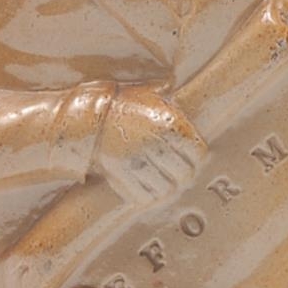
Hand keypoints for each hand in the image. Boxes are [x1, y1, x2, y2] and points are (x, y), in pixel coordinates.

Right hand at [94, 84, 207, 205]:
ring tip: (165, 183)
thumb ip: (173, 103)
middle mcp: (155, 142)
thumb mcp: (152, 95)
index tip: (193, 160)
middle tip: (180, 174)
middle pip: (184, 173)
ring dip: (167, 188)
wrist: (90, 117)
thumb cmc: (126, 104)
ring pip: (166, 188)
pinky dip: (150, 196)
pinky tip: (149, 189)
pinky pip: (145, 195)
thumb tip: (196, 92)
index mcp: (168, 122)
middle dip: (184, 175)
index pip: (197, 152)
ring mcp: (137, 159)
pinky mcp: (121, 173)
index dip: (197, 159)